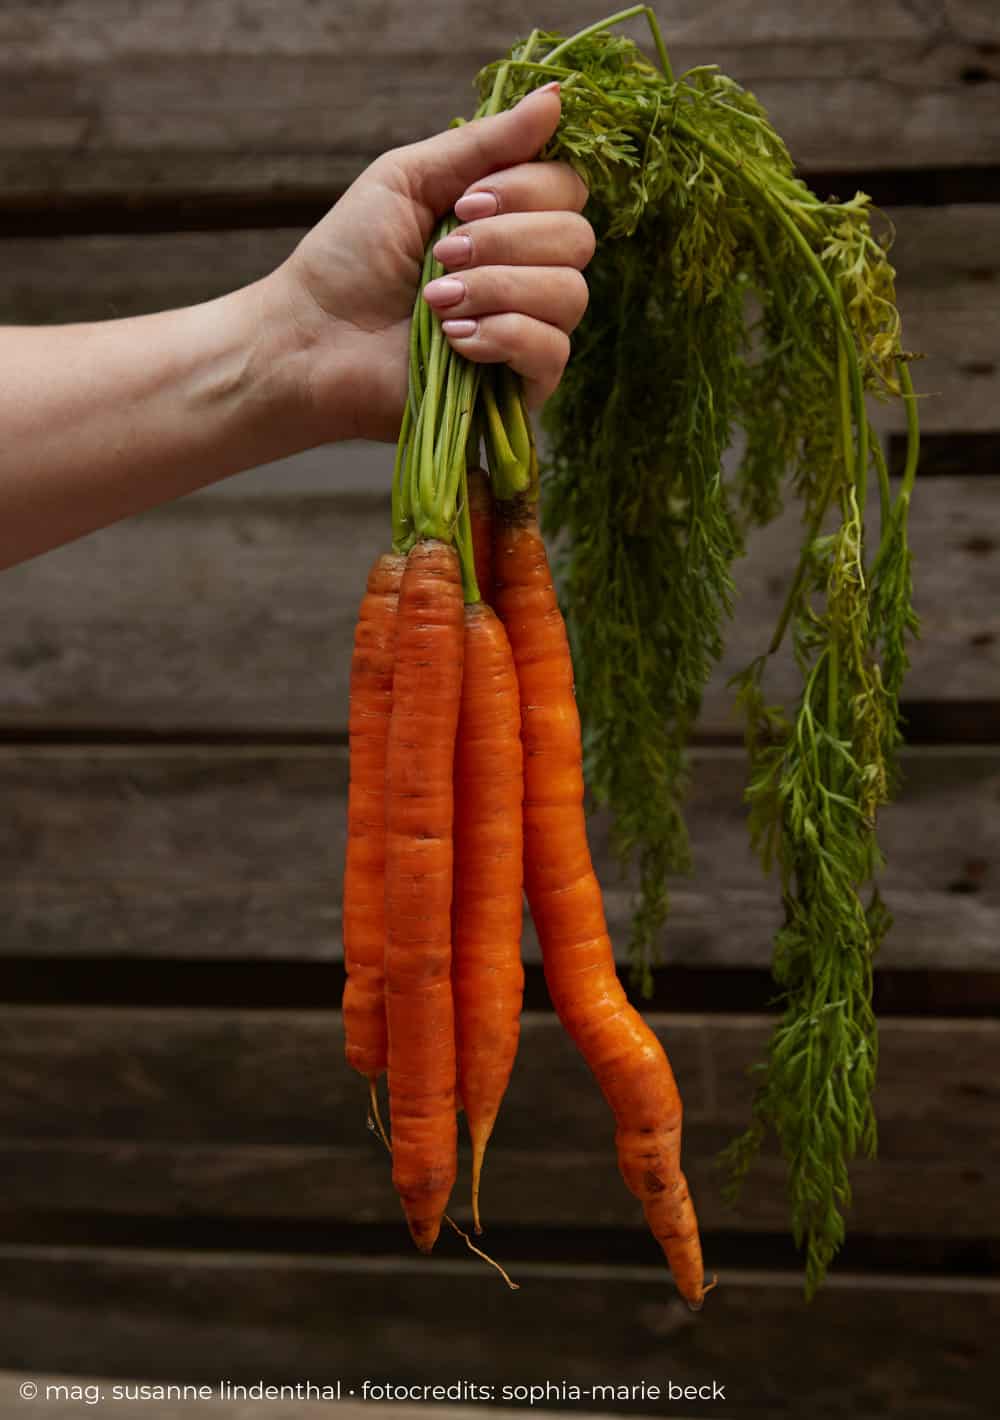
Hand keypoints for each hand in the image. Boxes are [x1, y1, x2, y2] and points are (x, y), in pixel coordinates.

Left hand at [268, 85, 593, 442]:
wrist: (311, 339)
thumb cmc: (349, 259)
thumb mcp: (411, 179)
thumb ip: (486, 143)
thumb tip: (557, 96)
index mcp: (510, 222)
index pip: (569, 191)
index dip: (526, 191)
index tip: (463, 203)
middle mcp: (529, 275)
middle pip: (576, 239)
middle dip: (503, 240)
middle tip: (441, 255)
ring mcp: (529, 333)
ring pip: (569, 294)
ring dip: (495, 288)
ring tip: (436, 301)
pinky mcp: (520, 387)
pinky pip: (552, 351)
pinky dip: (501, 335)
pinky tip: (454, 338)